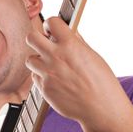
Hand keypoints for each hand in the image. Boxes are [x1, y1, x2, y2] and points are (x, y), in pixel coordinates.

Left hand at [25, 16, 125, 131]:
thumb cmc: (102, 83)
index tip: (52, 30)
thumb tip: (68, 32)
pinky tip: (54, 80)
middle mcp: (56, 57)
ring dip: (38, 60)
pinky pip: (35, 77)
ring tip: (50, 65)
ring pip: (30, 59)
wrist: (101, 109)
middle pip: (31, 37)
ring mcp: (48, 74)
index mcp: (71, 45)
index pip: (52, 22)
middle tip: (44, 44)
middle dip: (36, 38)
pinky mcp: (44, 88)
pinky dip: (41, 76)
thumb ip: (77, 43)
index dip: (51, 24)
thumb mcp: (93, 56)